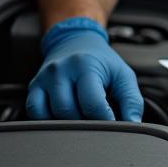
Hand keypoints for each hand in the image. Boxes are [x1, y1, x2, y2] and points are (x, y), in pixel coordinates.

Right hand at [26, 17, 143, 120]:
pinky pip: (35, 114)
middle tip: (97, 121)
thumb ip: (131, 100)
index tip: (113, 125)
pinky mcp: (33, 87)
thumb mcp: (123, 74)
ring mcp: (43, 79)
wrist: (76, 41)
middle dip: (86, 122)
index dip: (105, 120)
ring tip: (83, 117)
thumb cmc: (102, 61)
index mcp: (85, 65)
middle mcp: (61, 70)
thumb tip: (134, 124)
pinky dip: (49, 121)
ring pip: (51, 115)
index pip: (92, 103)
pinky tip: (63, 117)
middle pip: (69, 112)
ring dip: (68, 124)